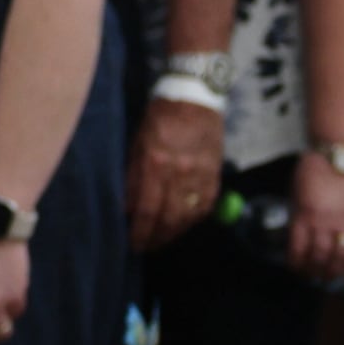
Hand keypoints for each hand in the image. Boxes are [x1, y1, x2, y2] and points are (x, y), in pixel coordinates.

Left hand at [128, 96, 223, 251]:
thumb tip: (128, 209)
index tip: (133, 244)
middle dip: (157, 238)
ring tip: (164, 239)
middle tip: (147, 246)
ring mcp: (201, 175)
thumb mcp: (137, 144)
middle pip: (169, 219)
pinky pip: (206, 206)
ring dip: (175, 233)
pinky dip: (194, 220)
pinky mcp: (215, 174)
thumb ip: (133, 177)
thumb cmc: (159, 118)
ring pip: (189, 216)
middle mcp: (180, 173)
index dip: (140, 232)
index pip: (147, 210)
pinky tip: (184, 224)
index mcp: (156, 164)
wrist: (195, 98)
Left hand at [288, 150, 343, 283]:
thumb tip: (298, 232)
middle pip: (318, 256)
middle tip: (313, 279)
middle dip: (314, 272)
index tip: (296, 270)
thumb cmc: (314, 169)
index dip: (296, 264)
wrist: (341, 156)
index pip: (297, 248)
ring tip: (330, 280)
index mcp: (302, 215)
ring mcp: (342, 223)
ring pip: (338, 256)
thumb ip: (297, 214)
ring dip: (333, 272)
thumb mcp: (295, 192)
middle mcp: (321, 223)